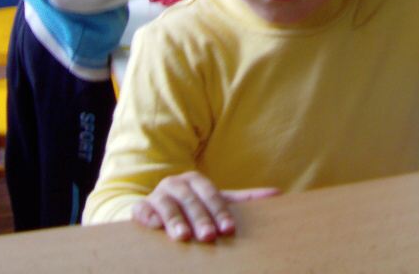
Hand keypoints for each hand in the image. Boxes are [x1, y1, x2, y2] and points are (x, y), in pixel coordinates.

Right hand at [131, 171, 279, 242]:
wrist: (156, 207)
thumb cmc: (193, 206)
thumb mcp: (217, 201)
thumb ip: (245, 200)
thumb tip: (278, 193)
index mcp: (196, 181)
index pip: (212, 195)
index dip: (220, 211)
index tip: (228, 229)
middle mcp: (176, 184)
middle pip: (191, 202)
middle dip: (200, 219)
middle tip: (208, 237)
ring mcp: (157, 196)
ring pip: (167, 206)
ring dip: (175, 221)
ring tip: (183, 237)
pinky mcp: (140, 208)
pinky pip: (141, 211)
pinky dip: (147, 217)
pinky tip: (153, 226)